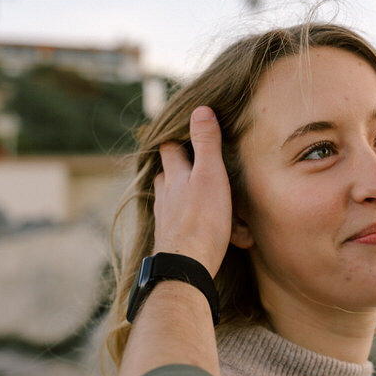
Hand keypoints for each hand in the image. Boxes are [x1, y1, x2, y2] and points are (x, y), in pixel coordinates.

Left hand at [154, 107, 231, 277]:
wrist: (187, 265)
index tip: (182, 131)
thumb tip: (200, 109)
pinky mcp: (172, 240)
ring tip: (196, 196)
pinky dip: (190, 223)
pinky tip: (202, 229)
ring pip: (169, 200)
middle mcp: (166, 196)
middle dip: (175, 168)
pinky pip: (181, 226)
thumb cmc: (202, 220)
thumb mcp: (210, 174)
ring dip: (180, 196)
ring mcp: (166, 219)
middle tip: (189, 163)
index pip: (169, 149)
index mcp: (175, 177)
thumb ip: (207, 143)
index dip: (175, 139)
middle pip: (164, 175)